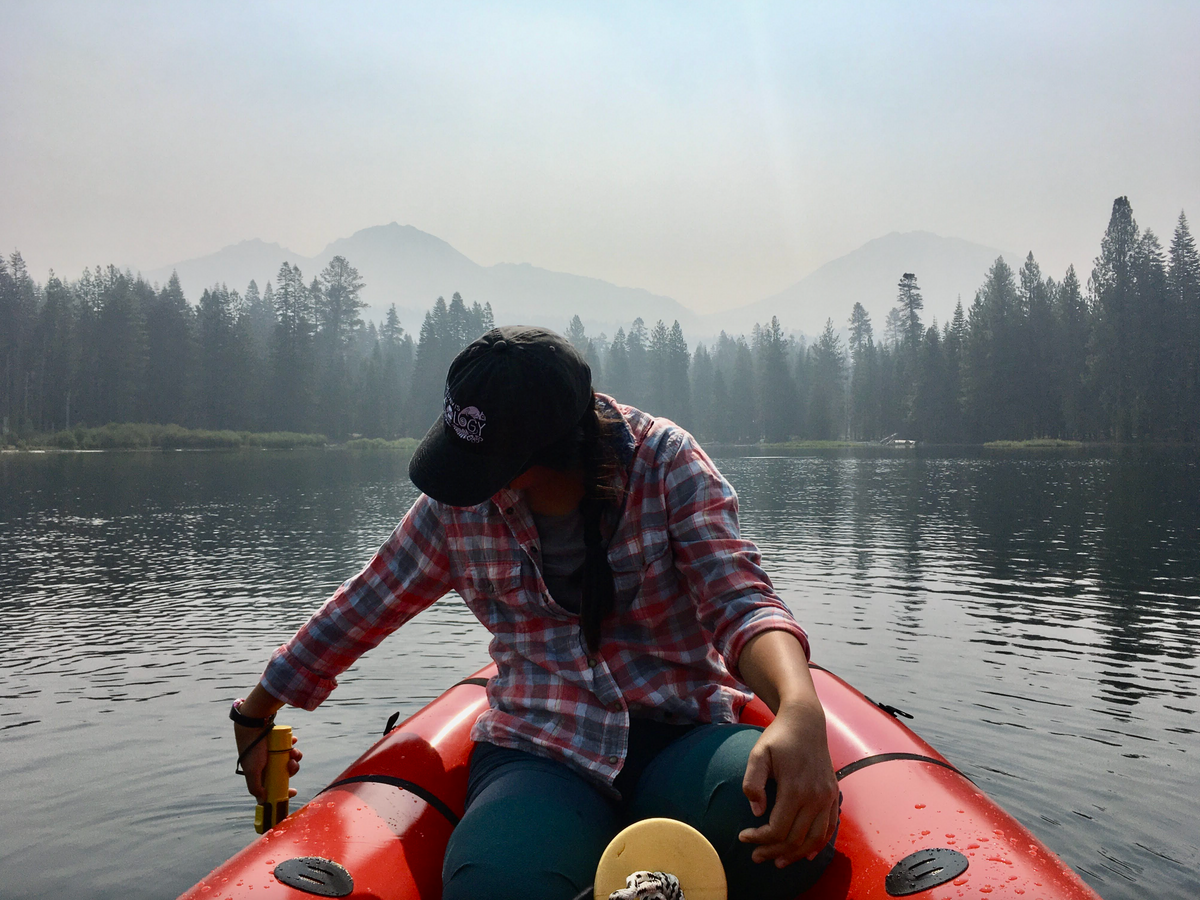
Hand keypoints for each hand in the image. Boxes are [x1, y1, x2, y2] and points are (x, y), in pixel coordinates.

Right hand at [234, 723, 302, 801]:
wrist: (253, 726)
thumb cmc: (252, 750)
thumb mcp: (252, 771)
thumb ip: (255, 787)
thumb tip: (263, 801)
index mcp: (261, 774)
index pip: (274, 787)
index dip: (283, 791)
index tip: (293, 792)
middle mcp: (269, 765)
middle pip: (286, 773)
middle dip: (292, 770)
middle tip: (291, 764)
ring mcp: (275, 754)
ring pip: (290, 760)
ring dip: (295, 757)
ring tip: (293, 752)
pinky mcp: (280, 743)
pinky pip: (291, 747)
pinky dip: (294, 746)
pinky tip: (293, 742)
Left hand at [738, 699, 838, 866]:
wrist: (805, 722)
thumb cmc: (778, 738)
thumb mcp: (758, 754)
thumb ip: (753, 782)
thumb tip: (756, 811)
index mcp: (795, 788)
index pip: (778, 828)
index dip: (759, 838)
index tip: (743, 837)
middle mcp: (815, 796)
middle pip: (795, 839)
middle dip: (773, 851)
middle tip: (755, 856)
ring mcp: (828, 797)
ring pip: (814, 839)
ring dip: (795, 855)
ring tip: (777, 861)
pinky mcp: (834, 795)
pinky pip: (829, 828)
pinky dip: (818, 845)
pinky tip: (805, 854)